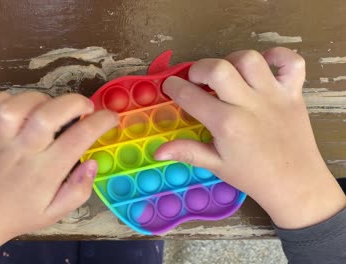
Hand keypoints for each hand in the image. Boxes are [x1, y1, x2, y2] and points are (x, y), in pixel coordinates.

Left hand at [0, 92, 117, 261]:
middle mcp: (22, 152)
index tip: (111, 118)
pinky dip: (5, 99)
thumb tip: (92, 162)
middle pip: (46, 116)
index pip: (78, 139)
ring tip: (49, 108)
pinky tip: (19, 109)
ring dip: (39, 99)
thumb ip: (79, 190)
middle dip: (73, 102)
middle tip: (84, 107)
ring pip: (16, 107)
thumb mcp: (56, 213)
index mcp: (45, 172)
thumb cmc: (21, 214)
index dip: (100, 122)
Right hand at [156, 47, 344, 229]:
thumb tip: (157, 151)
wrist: (295, 184)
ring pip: (250, 59)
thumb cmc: (252, 176)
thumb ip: (187, 152)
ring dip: (232, 60)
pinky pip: (291, 62)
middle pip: (219, 68)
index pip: (191, 96)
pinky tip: (264, 66)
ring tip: (227, 74)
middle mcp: (249, 104)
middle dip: (199, 68)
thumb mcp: (216, 165)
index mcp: (227, 124)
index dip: (174, 87)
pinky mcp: (294, 92)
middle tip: (197, 79)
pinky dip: (277, 56)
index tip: (170, 86)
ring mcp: (274, 95)